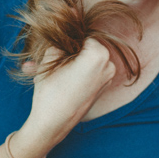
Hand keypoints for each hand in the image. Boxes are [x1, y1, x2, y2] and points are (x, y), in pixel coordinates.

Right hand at [12, 39, 116, 157]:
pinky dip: (76, 72)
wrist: (53, 125)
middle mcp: (109, 65)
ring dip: (70, 62)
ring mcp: (108, 78)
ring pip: (87, 60)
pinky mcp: (103, 88)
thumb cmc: (50, 92)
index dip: (67, 38)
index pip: (82, 35)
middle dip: (69, 50)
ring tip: (52, 70)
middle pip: (87, 47)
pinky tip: (60, 77)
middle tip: (52, 57)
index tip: (55, 44)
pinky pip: (90, 72)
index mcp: (99, 54)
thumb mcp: (49, 59)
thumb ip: (58, 41)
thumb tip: (62, 32)